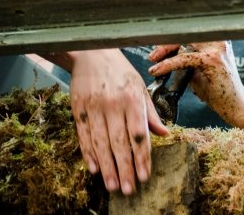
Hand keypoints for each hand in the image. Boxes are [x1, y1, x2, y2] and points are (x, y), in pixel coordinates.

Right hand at [68, 49, 167, 194]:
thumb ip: (151, 113)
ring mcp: (94, 108)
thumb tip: (165, 134)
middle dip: (124, 168)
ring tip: (112, 185)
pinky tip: (94, 169)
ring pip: (101, 143)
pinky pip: (83, 136)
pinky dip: (88, 154)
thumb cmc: (120, 72)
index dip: (142, 157)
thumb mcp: (140, 87)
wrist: (91, 53)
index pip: (139, 134)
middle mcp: (113, 105)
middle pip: (119, 143)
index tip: (145, 176)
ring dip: (107, 167)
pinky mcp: (78, 109)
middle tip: (128, 189)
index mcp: (132, 99)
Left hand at [147, 42, 243, 123]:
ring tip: (153, 62)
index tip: (157, 50)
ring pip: (183, 44)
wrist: (235, 106)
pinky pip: (184, 58)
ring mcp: (217, 48)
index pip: (189, 33)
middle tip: (152, 56)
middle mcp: (219, 40)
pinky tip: (158, 70)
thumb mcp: (198, 70)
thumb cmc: (217, 89)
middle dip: (166, 45)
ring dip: (165, 52)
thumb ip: (185, 59)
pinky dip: (168, 64)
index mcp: (217, 39)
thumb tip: (163, 53)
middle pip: (185, 35)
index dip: (171, 40)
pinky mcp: (214, 60)